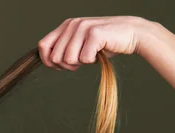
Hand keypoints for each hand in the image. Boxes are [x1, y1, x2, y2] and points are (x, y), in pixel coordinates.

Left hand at [38, 16, 154, 70]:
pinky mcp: (94, 34)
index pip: (43, 46)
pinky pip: (84, 59)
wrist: (131, 34)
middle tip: (82, 60)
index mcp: (66, 26)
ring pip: (68, 59)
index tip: (59, 67)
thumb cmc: (104, 43)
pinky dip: (92, 61)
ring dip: (81, 63)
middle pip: (55, 57)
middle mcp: (72, 24)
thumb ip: (64, 49)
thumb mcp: (79, 44)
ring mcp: (83, 27)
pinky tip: (100, 52)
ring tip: (91, 54)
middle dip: (67, 65)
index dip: (48, 61)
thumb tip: (49, 61)